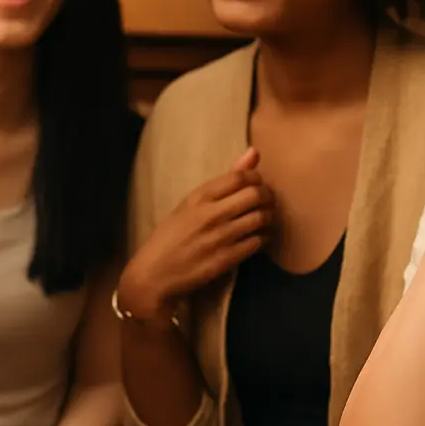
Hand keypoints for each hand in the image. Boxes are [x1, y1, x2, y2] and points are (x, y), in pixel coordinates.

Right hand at [118, 148, 272, 318]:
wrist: (155, 273)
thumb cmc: (172, 234)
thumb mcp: (191, 203)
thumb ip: (225, 180)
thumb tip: (255, 152)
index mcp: (199, 196)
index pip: (240, 177)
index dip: (256, 178)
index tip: (257, 184)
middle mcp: (211, 214)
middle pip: (256, 195)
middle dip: (268, 196)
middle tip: (267, 201)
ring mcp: (220, 238)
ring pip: (261, 218)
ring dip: (269, 217)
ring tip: (265, 218)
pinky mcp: (227, 260)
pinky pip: (258, 242)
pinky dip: (264, 237)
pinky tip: (259, 236)